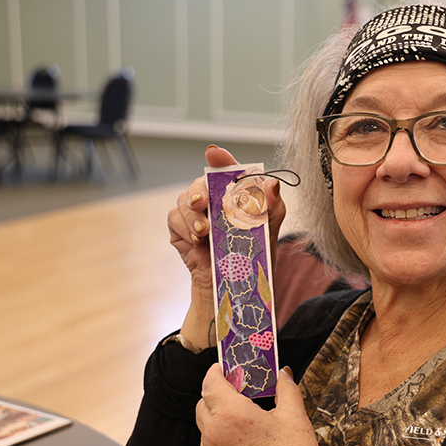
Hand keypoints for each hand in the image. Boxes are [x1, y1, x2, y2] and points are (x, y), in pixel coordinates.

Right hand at [168, 146, 285, 350]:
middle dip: (200, 188)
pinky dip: (183, 225)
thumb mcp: (269, 234)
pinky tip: (195, 238)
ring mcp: (195, 216)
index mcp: (237, 198)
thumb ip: (272, 208)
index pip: (228, 172)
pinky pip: (173, 217)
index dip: (221, 160)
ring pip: (184, 199)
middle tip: (204, 201)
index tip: (214, 154)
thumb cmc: (254, 261)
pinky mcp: (180, 231)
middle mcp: (215, 203)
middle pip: (201, 182)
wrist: (234, 291)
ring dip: (192, 211)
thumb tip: (272, 184)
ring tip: (204, 231)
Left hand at [196, 365, 329, 445]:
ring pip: (204, 427)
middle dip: (216, 393)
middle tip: (237, 390)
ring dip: (217, 417)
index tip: (223, 367)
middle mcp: (214, 435)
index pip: (211, 384)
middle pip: (203, 404)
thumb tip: (283, 373)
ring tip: (243, 418)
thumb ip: (286, 388)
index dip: (215, 371)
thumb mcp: (295, 417)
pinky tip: (242, 442)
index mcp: (233, 415)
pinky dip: (219, 439)